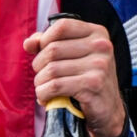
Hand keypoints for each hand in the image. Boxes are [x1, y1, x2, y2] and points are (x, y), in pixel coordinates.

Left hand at [22, 18, 126, 136]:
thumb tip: (29, 43)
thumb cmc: (87, 80)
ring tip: (44, 89)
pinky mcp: (93, 84)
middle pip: (53, 49)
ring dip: (40, 82)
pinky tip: (46, 98)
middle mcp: (101, 46)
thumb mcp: (73, 56)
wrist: (108, 109)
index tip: (42, 54)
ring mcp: (99, 65)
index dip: (44, 39)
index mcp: (97, 33)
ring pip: (51, 69)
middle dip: (39, 66)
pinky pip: (56, 85)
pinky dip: (44, 94)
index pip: (62, 26)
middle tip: (42, 77)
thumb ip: (50, 44)